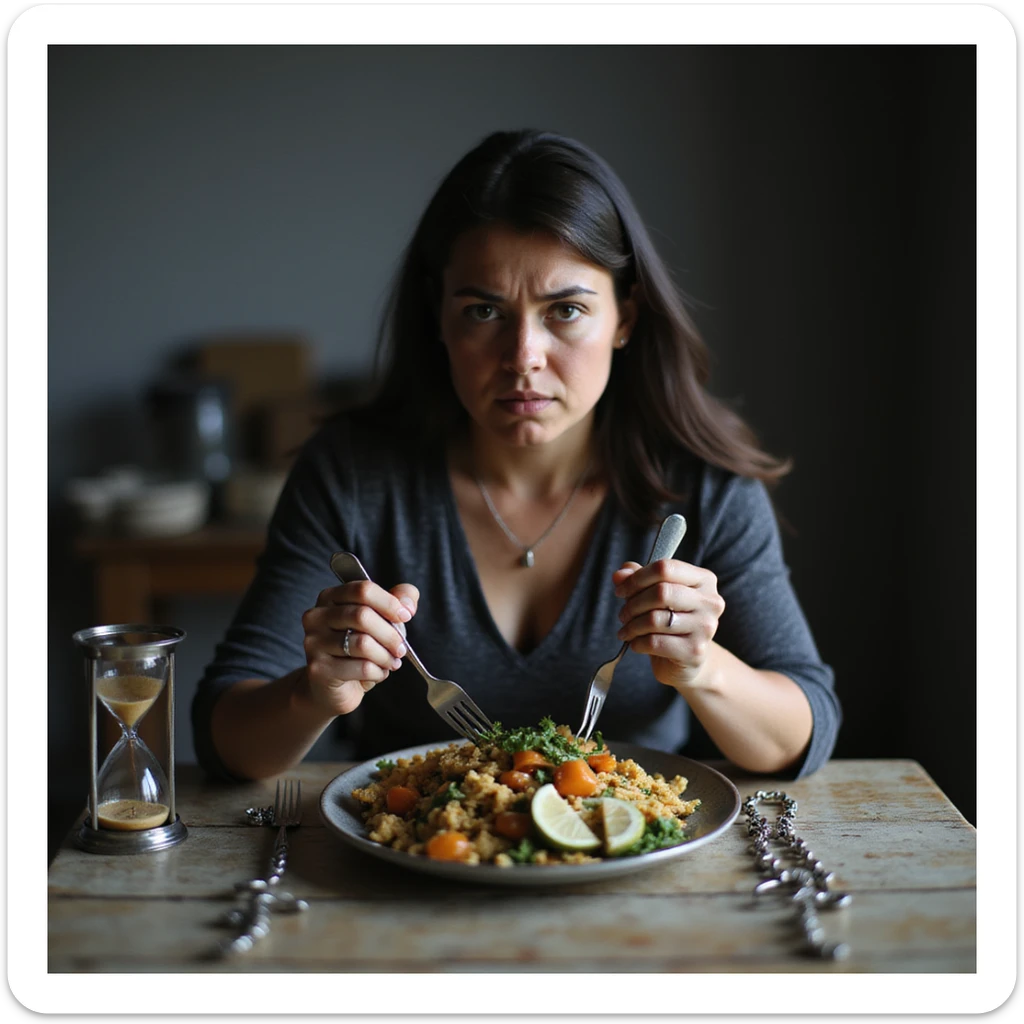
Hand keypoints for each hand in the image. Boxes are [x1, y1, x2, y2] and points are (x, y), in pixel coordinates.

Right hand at [300, 580, 419, 715]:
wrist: (331, 688)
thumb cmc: (358, 650)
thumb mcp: (379, 621)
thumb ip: (397, 601)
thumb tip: (408, 603)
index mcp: (330, 597)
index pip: (363, 590)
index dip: (390, 603)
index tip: (406, 616)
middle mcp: (316, 616)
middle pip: (363, 616)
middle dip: (390, 634)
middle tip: (401, 648)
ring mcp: (313, 643)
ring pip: (363, 644)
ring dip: (386, 656)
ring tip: (391, 662)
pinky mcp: (318, 669)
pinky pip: (362, 667)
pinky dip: (378, 672)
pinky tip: (377, 673)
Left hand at [613, 558, 724, 691]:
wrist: (687, 660)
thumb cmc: (670, 620)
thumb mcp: (654, 595)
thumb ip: (637, 579)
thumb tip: (620, 575)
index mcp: (704, 580)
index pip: (665, 568)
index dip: (637, 578)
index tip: (620, 590)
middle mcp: (710, 602)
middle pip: (661, 592)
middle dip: (633, 603)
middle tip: (623, 614)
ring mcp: (705, 628)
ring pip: (655, 619)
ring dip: (632, 625)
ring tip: (626, 630)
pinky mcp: (694, 651)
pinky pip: (655, 642)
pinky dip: (637, 642)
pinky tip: (634, 643)